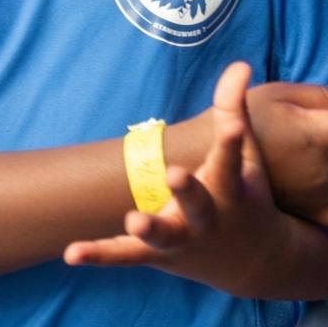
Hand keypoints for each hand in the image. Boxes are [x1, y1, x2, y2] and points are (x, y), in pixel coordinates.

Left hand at [64, 62, 300, 296]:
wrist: (256, 263)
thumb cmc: (245, 195)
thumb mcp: (246, 155)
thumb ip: (234, 107)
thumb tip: (240, 63)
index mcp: (231, 188)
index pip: (229, 158)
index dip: (230, 139)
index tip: (232, 125)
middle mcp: (207, 217)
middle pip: (197, 203)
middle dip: (188, 190)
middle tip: (175, 174)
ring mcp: (182, 238)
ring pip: (162, 235)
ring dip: (148, 228)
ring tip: (133, 219)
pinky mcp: (156, 254)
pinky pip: (124, 254)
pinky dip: (100, 253)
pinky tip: (71, 253)